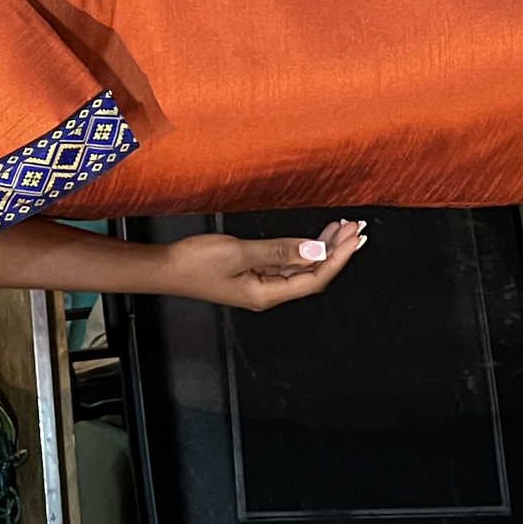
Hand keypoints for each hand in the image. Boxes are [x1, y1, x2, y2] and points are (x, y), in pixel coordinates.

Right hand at [160, 219, 364, 311]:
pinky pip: (287, 264)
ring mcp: (261, 285)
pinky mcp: (253, 275)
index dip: (338, 258)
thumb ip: (278, 250)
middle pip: (313, 275)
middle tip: (356, 229)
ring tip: (340, 229)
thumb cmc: (194, 263)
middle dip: (337, 252)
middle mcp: (268, 293)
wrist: (166, 269)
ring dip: (322, 249)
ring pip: (302, 269)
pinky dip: (303, 250)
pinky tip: (312, 239)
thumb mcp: (239, 252)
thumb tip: (314, 251)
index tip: (353, 238)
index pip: (315, 278)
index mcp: (267, 294)